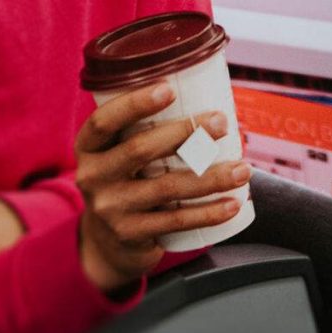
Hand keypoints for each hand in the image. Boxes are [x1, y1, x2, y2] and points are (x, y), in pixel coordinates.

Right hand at [72, 83, 252, 293]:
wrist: (107, 243)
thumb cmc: (126, 182)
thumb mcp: (118, 155)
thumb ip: (143, 130)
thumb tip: (206, 102)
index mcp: (88, 147)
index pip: (103, 121)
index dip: (134, 103)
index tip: (169, 89)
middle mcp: (92, 176)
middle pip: (139, 149)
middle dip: (185, 133)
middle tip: (221, 124)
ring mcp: (109, 208)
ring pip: (166, 187)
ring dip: (211, 177)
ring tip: (243, 169)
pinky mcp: (130, 234)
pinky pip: (176, 222)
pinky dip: (209, 213)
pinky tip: (233, 204)